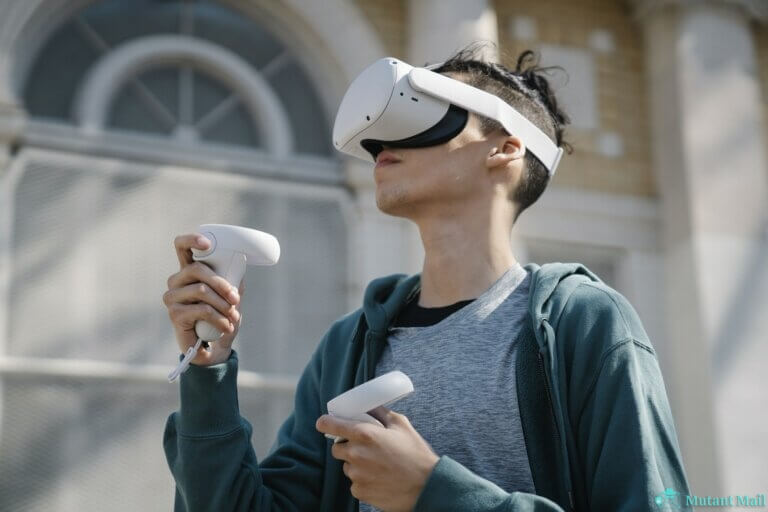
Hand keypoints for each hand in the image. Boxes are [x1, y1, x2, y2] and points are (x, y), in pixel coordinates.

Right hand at [163, 233, 243, 365]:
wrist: (214, 347)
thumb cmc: (222, 316)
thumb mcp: (231, 295)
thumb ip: (233, 279)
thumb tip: (240, 263)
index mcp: (189, 270)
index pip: (181, 246)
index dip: (192, 240)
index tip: (207, 244)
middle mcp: (176, 280)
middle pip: (197, 269)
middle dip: (222, 284)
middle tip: (236, 299)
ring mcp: (172, 297)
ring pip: (201, 290)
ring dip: (223, 304)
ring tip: (233, 317)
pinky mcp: (174, 314)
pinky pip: (201, 310)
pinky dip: (219, 319)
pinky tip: (226, 327)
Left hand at [316, 407, 438, 511]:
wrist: (427, 487)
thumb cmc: (416, 455)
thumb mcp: (401, 425)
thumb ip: (381, 413)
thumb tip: (370, 406)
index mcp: (365, 434)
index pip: (330, 425)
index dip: (326, 423)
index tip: (324, 423)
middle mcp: (356, 454)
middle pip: (337, 448)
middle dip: (348, 446)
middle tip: (366, 448)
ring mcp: (357, 475)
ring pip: (347, 466)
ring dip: (357, 464)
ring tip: (379, 465)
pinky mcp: (360, 491)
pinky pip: (355, 483)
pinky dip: (363, 481)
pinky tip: (380, 479)